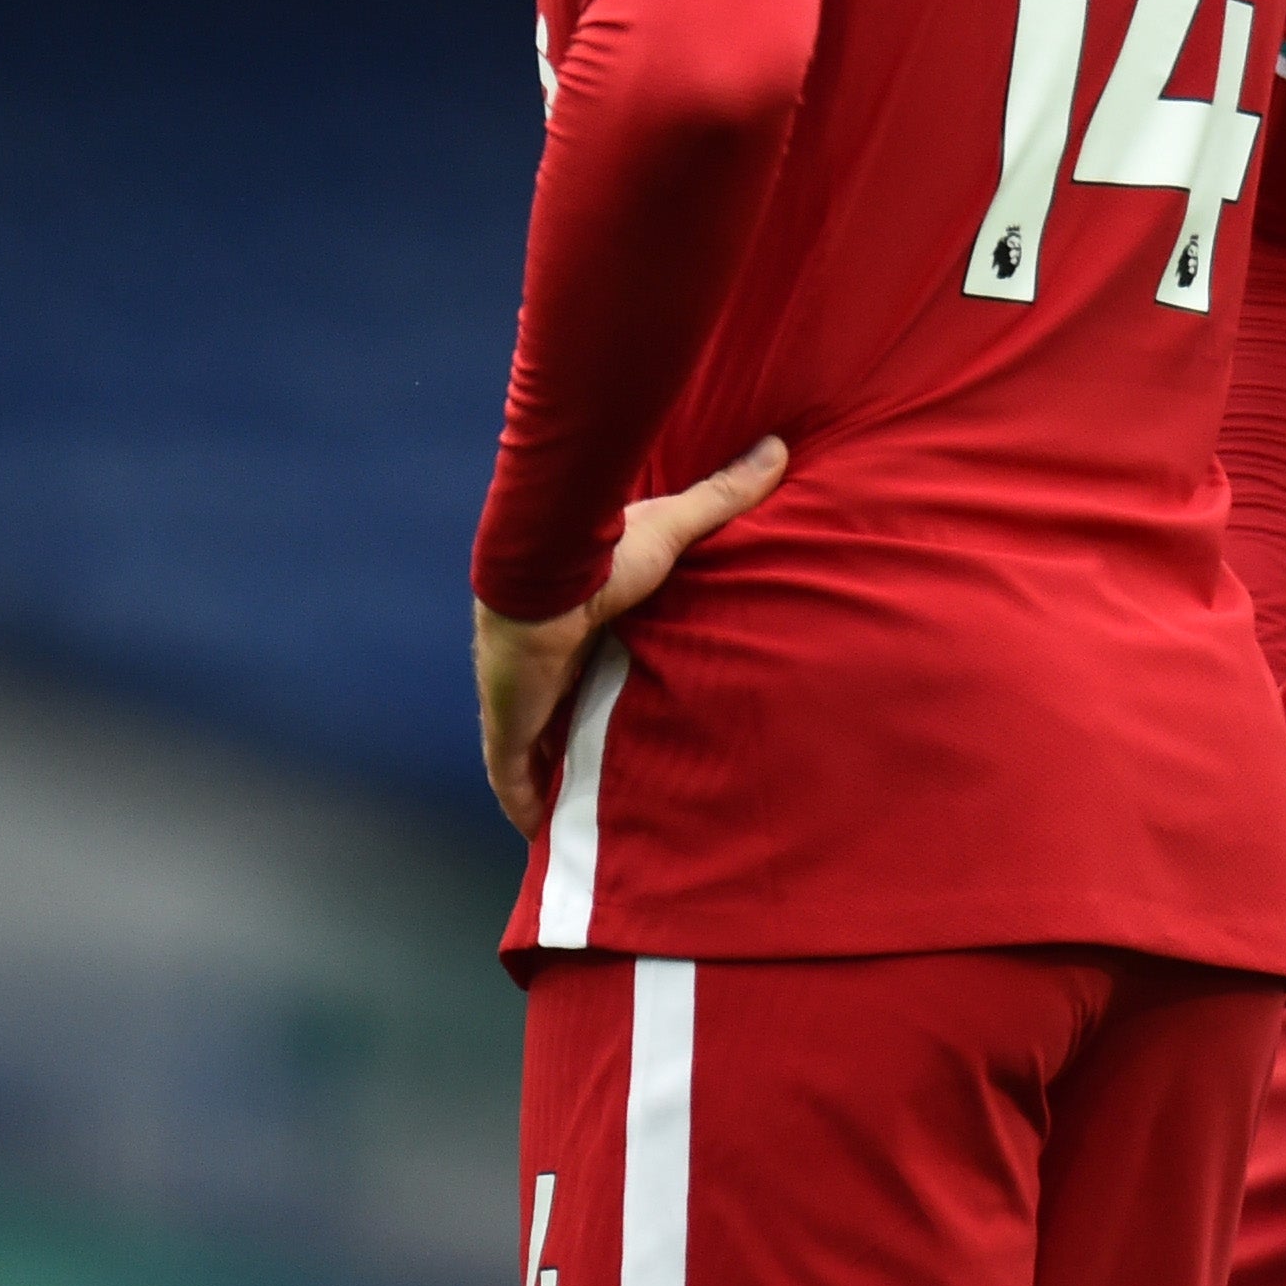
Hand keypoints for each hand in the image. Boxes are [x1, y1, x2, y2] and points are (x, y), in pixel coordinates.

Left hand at [475, 437, 788, 834]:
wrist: (544, 570)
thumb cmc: (601, 549)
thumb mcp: (673, 528)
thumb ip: (722, 499)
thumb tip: (777, 449)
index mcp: (575, 626)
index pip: (584, 664)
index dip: (595, 690)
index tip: (620, 712)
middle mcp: (544, 666)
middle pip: (557, 715)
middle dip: (575, 746)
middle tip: (611, 781)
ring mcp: (521, 699)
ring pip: (535, 753)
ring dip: (553, 782)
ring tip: (585, 822)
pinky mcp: (508, 725)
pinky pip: (512, 778)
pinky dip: (524, 805)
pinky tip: (539, 836)